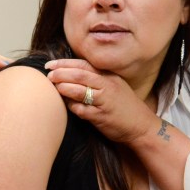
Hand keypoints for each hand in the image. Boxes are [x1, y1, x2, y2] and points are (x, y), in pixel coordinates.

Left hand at [44, 58, 159, 143]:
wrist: (141, 126)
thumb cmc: (124, 106)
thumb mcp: (114, 86)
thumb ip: (96, 79)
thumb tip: (70, 73)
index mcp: (109, 76)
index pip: (83, 64)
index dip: (64, 63)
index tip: (50, 65)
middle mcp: (107, 86)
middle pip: (80, 74)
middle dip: (61, 73)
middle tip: (48, 75)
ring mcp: (105, 101)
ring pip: (80, 90)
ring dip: (64, 88)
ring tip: (54, 87)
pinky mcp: (102, 116)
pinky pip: (82, 109)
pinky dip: (71, 106)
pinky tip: (66, 104)